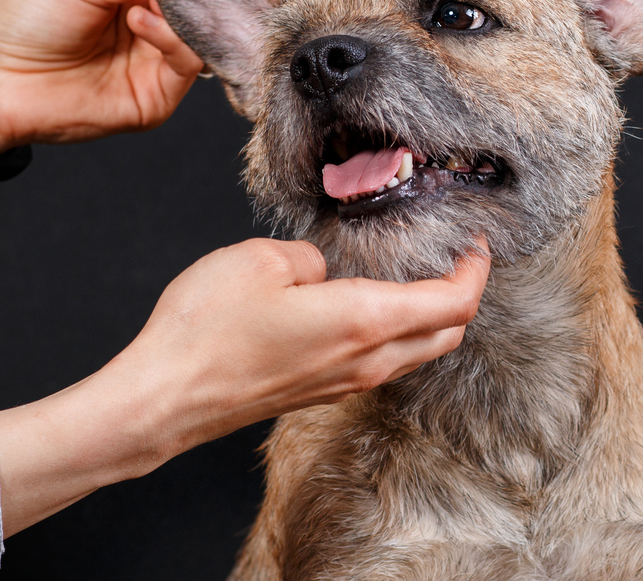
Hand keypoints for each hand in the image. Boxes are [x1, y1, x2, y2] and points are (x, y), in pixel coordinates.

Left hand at [0, 0, 203, 149]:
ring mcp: (152, 71)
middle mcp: (148, 38)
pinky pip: (184, 69)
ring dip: (183, 16)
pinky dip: (172, 42)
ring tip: (145, 4)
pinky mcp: (152, 104)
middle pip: (196, 13)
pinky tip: (141, 22)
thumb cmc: (24, 24)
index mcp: (132, 4)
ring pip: (198, 41)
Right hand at [118, 236, 491, 446]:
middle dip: (464, 295)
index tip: (476, 243)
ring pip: (417, 353)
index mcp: (364, 321)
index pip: (453, 303)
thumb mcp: (262, 260)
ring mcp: (345, 383)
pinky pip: (383, 364)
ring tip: (423, 277)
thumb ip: (310, 257)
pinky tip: (374, 307)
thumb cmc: (207, 331)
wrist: (166, 399)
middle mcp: (365, 360)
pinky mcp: (321, 392)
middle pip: (447, 335)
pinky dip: (398, 334)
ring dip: (433, 318)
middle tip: (459, 259)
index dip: (475, 271)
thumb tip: (323, 270)